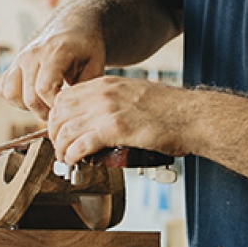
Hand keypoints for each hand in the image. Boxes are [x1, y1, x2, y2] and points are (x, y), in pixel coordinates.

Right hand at [0, 22, 106, 119]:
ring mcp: (20, 59)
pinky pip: (3, 90)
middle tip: (61, 112)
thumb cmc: (85, 47)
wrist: (71, 25)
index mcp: (55, 53)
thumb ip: (86, 87)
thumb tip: (75, 110)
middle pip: (30, 98)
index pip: (44, 89)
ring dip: (28, 107)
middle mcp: (33, 55)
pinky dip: (16, 100)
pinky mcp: (12, 65)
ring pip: (11, 94)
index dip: (56, 106)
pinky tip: (35, 97)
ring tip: (47, 104)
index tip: (69, 107)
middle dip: (46, 112)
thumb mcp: (95, 63)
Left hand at [47, 76, 192, 164]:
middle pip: (59, 113)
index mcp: (107, 84)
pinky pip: (80, 145)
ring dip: (61, 149)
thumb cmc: (171, 110)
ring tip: (66, 159)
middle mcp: (103, 94)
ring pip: (65, 130)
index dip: (57, 117)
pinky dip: (72, 156)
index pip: (65, 97)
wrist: (193, 116)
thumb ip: (115, 102)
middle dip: (54, 133)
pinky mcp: (116, 130)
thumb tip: (99, 120)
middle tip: (61, 148)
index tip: (61, 131)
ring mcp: (108, 110)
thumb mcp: (135, 95)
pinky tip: (75, 162)